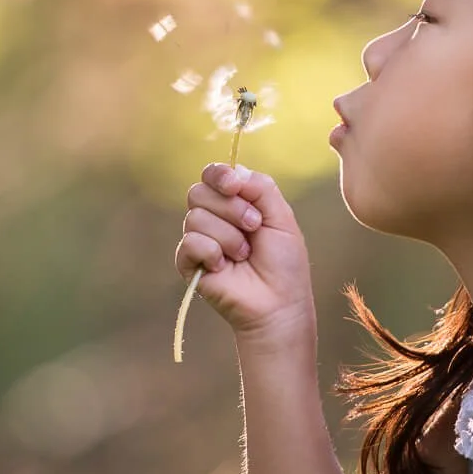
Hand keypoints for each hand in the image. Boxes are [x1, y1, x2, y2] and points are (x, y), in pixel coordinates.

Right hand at [175, 163, 314, 344]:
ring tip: (244, 254)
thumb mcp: (281, 216)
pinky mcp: (188, 263)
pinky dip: (211, 252)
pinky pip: (189, 243)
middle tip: (253, 227)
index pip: (212, 175)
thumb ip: (260, 187)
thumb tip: (234, 171)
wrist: (278, 303)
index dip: (219, 176)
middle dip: (230, 208)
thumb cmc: (284, 263)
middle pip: (198, 192)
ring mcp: (199, 240)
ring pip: (195, 217)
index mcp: (234, 202)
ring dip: (228, 236)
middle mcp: (213, 217)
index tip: (235, 186)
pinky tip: (225, 267)